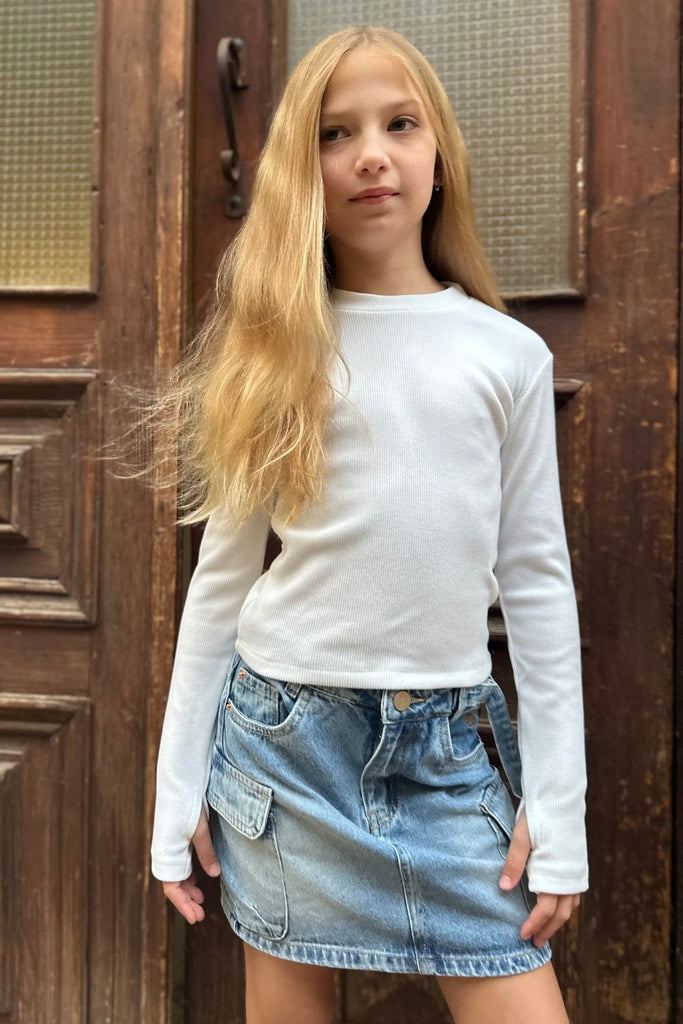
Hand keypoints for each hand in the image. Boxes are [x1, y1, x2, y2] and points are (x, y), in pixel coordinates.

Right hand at [162, 809, 220, 923]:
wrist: (177, 779)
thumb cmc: (186, 803)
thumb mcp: (199, 829)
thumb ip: (206, 852)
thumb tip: (215, 875)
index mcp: (167, 853)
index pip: (172, 888)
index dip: (183, 904)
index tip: (196, 918)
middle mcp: (165, 851)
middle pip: (174, 883)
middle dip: (186, 900)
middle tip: (201, 913)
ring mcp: (169, 844)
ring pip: (177, 873)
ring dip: (188, 887)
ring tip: (200, 897)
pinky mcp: (174, 836)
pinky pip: (179, 861)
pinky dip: (188, 872)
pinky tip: (198, 876)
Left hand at [498, 806, 580, 946]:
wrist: (561, 796)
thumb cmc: (540, 815)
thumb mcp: (522, 836)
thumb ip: (514, 863)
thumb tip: (503, 888)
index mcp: (556, 873)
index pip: (545, 910)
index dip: (534, 925)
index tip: (523, 936)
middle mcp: (570, 876)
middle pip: (561, 914)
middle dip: (547, 930)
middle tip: (534, 943)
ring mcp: (577, 871)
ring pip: (570, 905)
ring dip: (557, 920)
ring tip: (544, 929)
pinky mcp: (578, 864)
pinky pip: (574, 893)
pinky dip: (565, 905)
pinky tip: (555, 905)